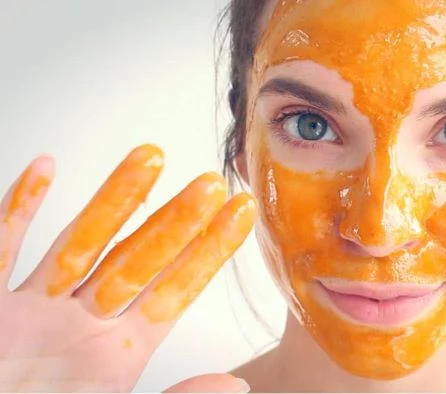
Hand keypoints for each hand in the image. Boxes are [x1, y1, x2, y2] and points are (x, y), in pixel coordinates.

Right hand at [0, 145, 255, 391]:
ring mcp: (36, 310)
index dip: (210, 250)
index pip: (176, 289)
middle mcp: (83, 323)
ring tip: (150, 158)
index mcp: (120, 352)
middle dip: (174, 220)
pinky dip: (18, 208)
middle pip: (138, 259)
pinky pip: (2, 249)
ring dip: (113, 200)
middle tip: (210, 181)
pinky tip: (45, 169)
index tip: (240, 212)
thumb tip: (237, 385)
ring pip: (81, 242)